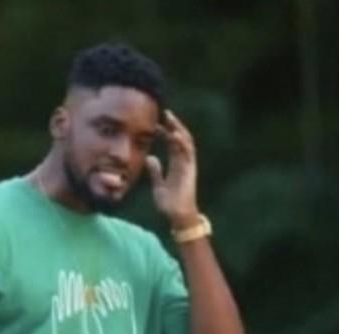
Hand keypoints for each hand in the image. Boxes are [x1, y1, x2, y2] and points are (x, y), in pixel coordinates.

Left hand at [146, 109, 199, 227]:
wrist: (178, 216)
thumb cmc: (169, 204)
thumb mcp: (158, 186)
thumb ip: (155, 172)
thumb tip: (149, 158)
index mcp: (176, 165)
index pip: (171, 143)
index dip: (165, 132)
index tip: (155, 124)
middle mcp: (183, 162)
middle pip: (180, 138)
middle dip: (174, 125)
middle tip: (165, 113)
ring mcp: (188, 165)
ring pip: (186, 142)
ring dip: (179, 129)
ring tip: (170, 118)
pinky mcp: (190, 170)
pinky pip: (187, 153)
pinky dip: (181, 142)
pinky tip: (174, 134)